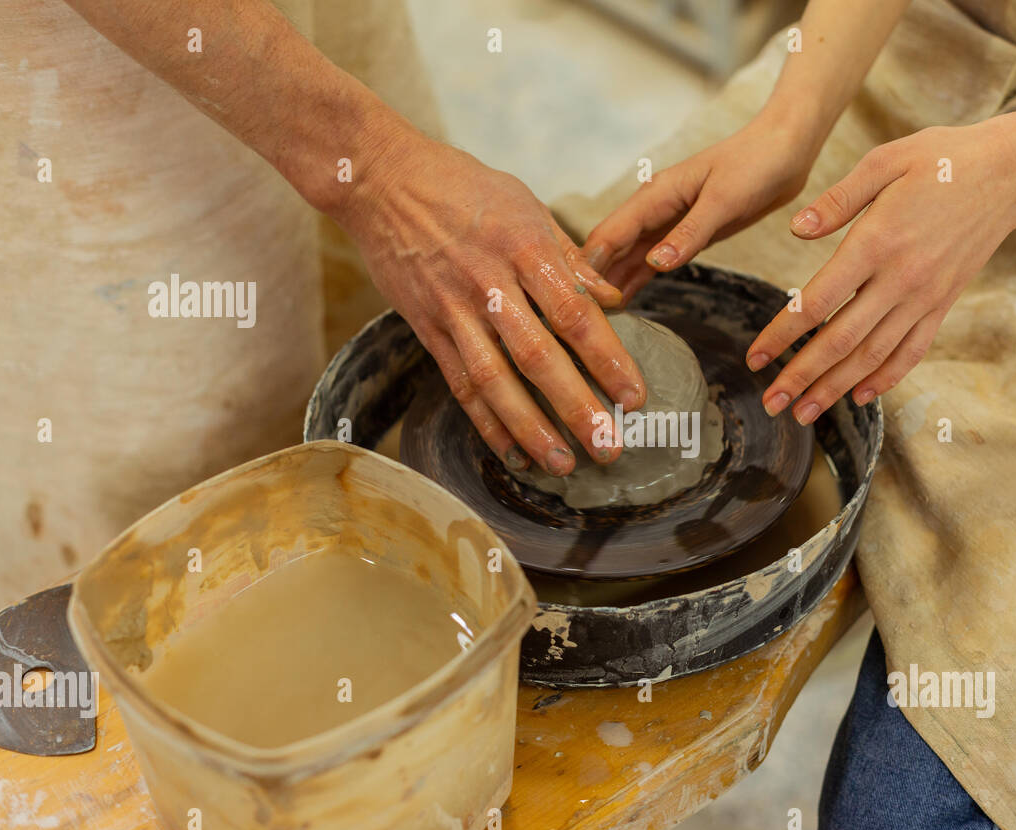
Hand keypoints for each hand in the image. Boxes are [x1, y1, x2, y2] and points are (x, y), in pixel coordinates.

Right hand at [339, 130, 645, 476]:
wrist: (380, 180)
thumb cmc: (463, 187)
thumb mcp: (525, 205)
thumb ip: (569, 258)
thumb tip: (614, 299)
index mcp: (525, 248)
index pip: (575, 314)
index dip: (608, 358)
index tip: (635, 395)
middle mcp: (489, 284)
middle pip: (538, 357)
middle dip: (577, 407)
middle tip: (609, 446)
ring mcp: (454, 310)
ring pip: (496, 381)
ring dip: (531, 428)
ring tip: (563, 463)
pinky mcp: (427, 328)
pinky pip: (460, 383)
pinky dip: (486, 422)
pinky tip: (513, 452)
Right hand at [583, 111, 820, 301]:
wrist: (783, 151)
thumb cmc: (755, 165)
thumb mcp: (724, 200)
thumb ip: (690, 234)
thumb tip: (657, 264)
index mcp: (655, 195)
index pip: (609, 234)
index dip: (591, 267)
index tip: (581, 301)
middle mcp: (652, 209)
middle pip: (611, 249)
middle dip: (593, 280)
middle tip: (579, 320)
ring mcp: (665, 223)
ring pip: (627, 258)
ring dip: (611, 284)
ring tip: (594, 321)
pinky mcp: (682, 234)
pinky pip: (649, 261)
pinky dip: (634, 280)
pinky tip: (621, 303)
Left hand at [749, 120, 1015, 423]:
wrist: (1009, 173)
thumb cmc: (942, 159)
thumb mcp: (885, 161)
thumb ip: (838, 199)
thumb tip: (796, 228)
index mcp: (876, 242)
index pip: (818, 301)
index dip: (783, 333)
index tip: (755, 357)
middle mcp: (900, 279)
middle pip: (841, 341)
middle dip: (801, 376)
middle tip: (770, 404)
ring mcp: (924, 297)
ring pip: (873, 355)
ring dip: (835, 389)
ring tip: (803, 414)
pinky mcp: (943, 304)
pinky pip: (911, 350)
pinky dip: (885, 378)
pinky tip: (859, 397)